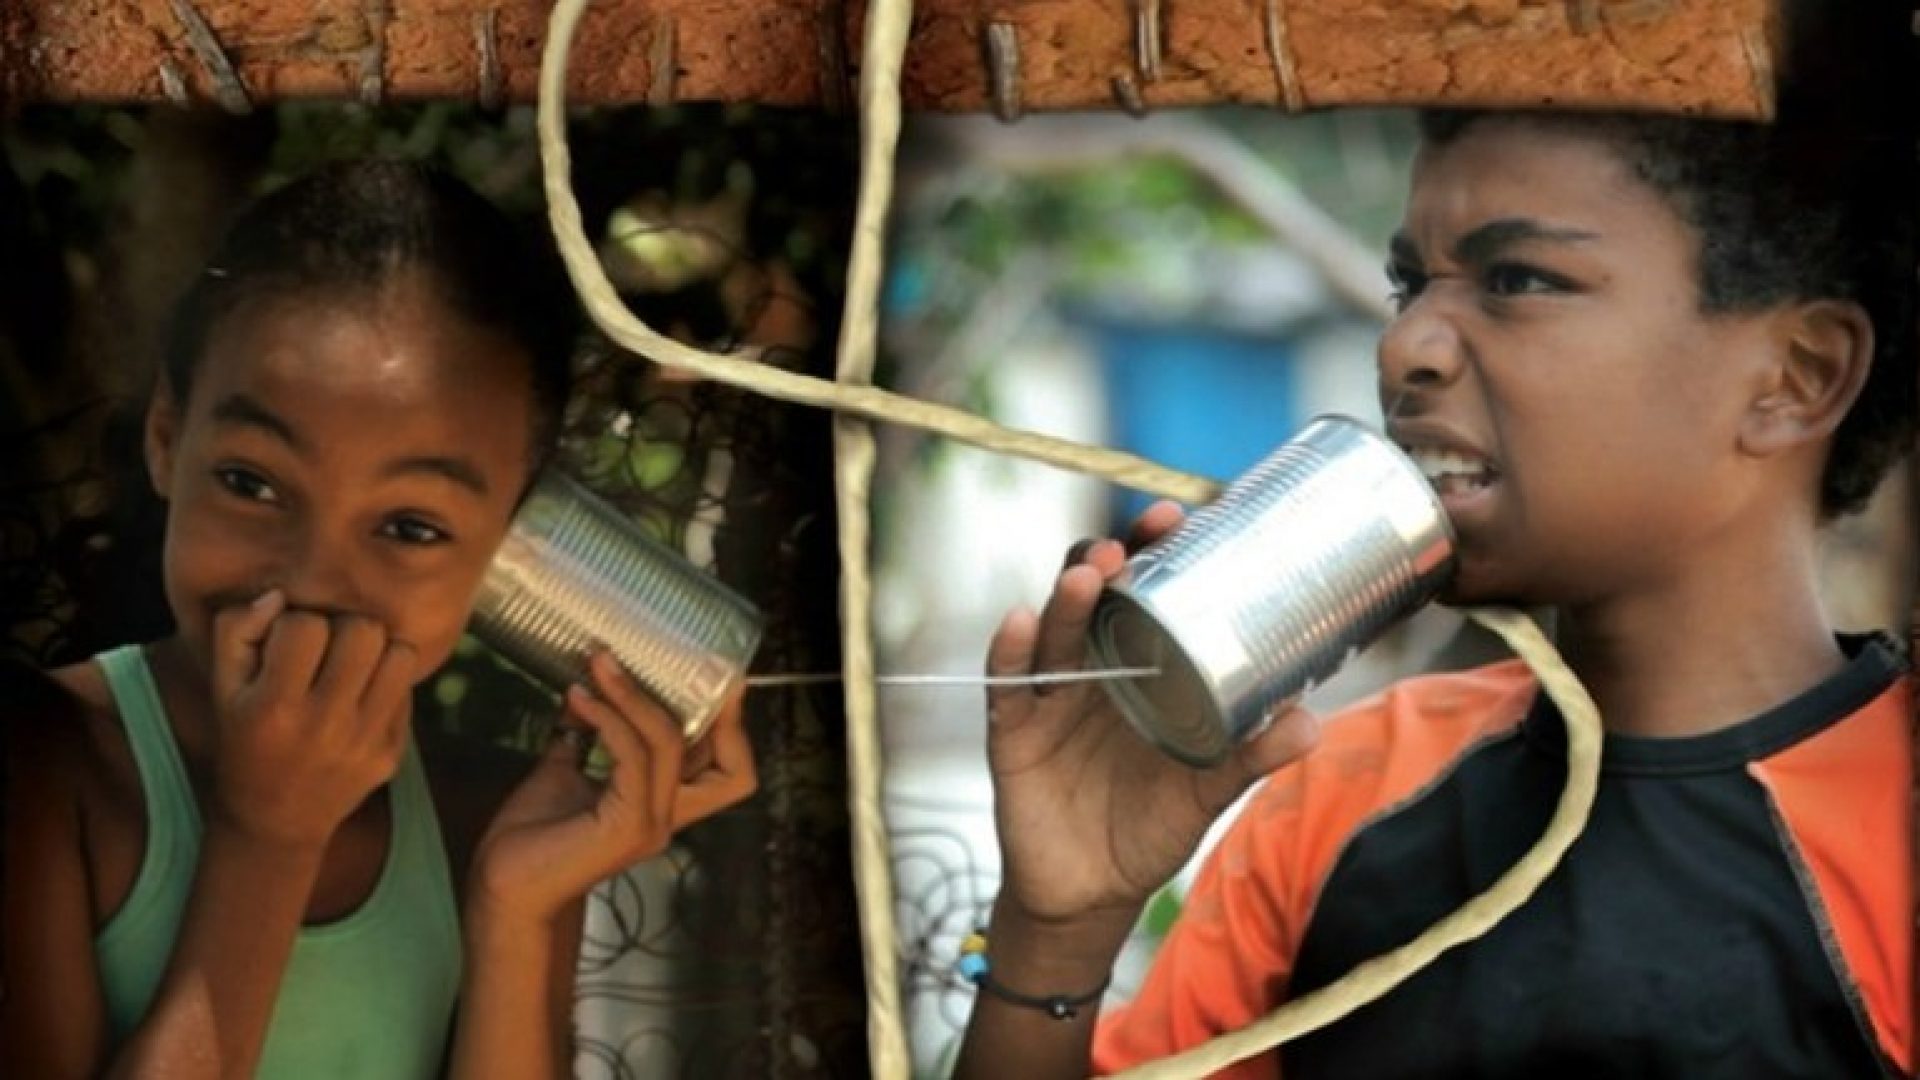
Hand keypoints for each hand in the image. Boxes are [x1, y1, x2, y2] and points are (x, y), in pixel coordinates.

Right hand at [208, 590, 418, 848]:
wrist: (275, 819)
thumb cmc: (245, 740)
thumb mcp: (222, 689)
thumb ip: (236, 631)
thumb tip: (279, 597)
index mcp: (273, 707)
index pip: (306, 625)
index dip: (296, 624)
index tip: (288, 644)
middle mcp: (323, 726)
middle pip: (364, 631)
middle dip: (344, 628)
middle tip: (328, 648)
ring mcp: (364, 742)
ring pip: (400, 655)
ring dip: (377, 651)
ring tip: (352, 666)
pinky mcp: (392, 755)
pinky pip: (408, 690)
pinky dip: (387, 684)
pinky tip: (362, 698)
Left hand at [467, 651, 756, 923]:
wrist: (503, 888)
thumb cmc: (529, 838)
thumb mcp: (564, 771)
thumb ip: (585, 737)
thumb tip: (585, 691)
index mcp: (661, 805)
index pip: (729, 771)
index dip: (731, 726)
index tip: (702, 673)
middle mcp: (668, 818)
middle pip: (732, 765)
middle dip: (711, 708)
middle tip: (670, 663)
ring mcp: (652, 825)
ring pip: (671, 744)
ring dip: (634, 696)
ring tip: (599, 665)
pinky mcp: (627, 826)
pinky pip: (633, 756)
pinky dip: (609, 719)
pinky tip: (579, 699)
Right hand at [984, 501, 1320, 932]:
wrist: (1092, 894)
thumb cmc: (1150, 826)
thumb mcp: (1206, 790)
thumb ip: (1249, 757)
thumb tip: (1310, 721)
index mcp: (1137, 667)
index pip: (1143, 594)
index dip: (1155, 553)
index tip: (1180, 518)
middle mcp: (1090, 668)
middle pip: (1091, 595)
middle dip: (1107, 560)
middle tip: (1136, 541)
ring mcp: (1049, 697)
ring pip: (1051, 630)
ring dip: (1067, 598)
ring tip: (1089, 575)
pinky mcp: (1012, 733)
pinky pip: (1006, 686)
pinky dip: (1010, 652)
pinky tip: (1019, 622)